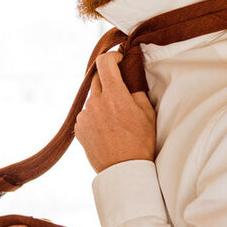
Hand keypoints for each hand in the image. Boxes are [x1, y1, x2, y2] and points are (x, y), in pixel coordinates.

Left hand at [74, 51, 155, 173]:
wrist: (124, 170)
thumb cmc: (140, 142)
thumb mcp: (148, 113)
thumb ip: (136, 91)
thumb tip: (129, 79)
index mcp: (115, 95)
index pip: (105, 63)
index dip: (112, 57)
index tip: (118, 60)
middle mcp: (95, 103)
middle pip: (97, 78)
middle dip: (108, 80)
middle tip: (119, 90)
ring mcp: (84, 116)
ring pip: (92, 98)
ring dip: (102, 100)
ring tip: (114, 118)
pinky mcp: (78, 128)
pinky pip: (86, 114)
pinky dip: (95, 116)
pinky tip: (106, 129)